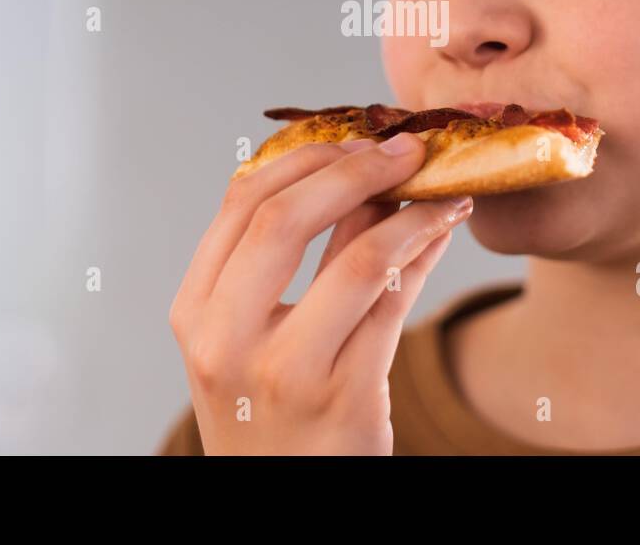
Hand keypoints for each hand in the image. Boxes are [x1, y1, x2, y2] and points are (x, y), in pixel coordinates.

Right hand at [168, 132, 471, 454]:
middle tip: (402, 147)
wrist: (284, 503)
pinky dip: (426, 252)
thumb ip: (298, 261)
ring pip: (356, 258)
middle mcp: (226, 341)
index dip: (303, 157)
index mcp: (195, 312)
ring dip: (410, 208)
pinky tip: (443, 230)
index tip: (350, 137)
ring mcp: (284, 373)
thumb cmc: (273, 416)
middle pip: (284, 218)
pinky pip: (395, 302)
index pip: (241, 203)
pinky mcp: (344, 399)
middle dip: (354, 167)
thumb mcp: (257, 338)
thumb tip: (361, 173)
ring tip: (440, 185)